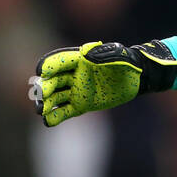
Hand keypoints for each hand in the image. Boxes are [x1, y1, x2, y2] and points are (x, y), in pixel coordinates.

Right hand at [32, 40, 176, 127]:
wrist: (136, 77)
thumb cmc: (127, 62)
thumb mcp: (120, 55)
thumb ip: (105, 54)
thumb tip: (87, 55)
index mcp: (79, 59)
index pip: (59, 61)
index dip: (50, 66)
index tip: (42, 72)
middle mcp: (73, 75)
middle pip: (53, 81)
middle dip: (44, 87)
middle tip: (39, 94)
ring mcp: (76, 90)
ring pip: (55, 97)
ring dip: (46, 103)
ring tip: (39, 109)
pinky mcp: (81, 105)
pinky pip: (65, 112)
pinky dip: (55, 117)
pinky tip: (47, 121)